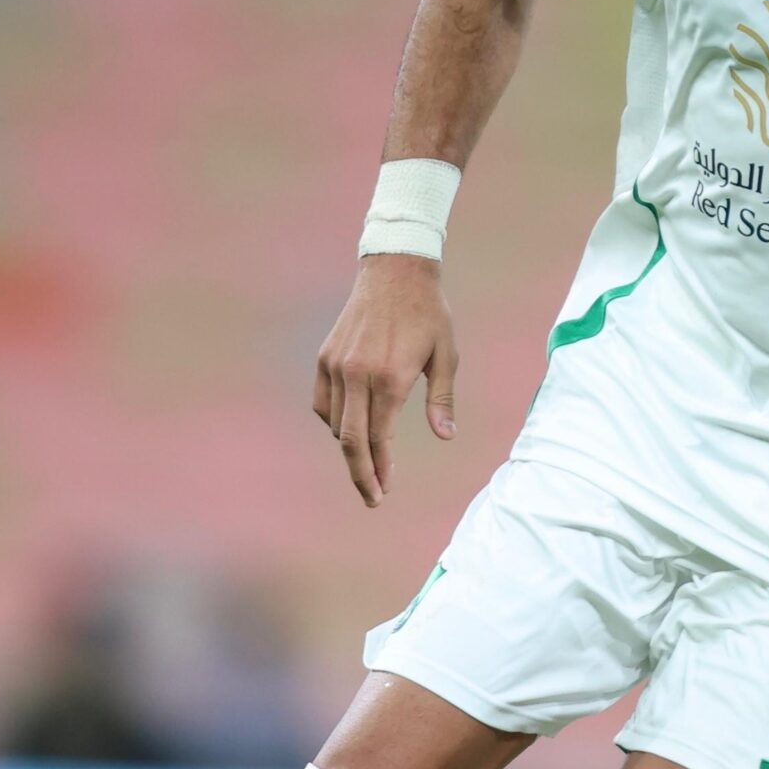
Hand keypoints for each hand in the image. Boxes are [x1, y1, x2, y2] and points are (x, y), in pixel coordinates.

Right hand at [313, 256, 457, 506]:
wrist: (395, 270)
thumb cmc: (428, 313)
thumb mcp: (446, 354)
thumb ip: (441, 398)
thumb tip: (445, 436)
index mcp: (389, 377)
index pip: (379, 438)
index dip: (381, 469)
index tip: (385, 490)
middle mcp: (357, 374)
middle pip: (350, 440)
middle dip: (360, 474)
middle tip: (372, 497)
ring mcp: (337, 365)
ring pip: (335, 423)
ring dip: (350, 447)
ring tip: (369, 460)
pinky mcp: (325, 357)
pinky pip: (322, 402)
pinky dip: (333, 421)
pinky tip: (350, 427)